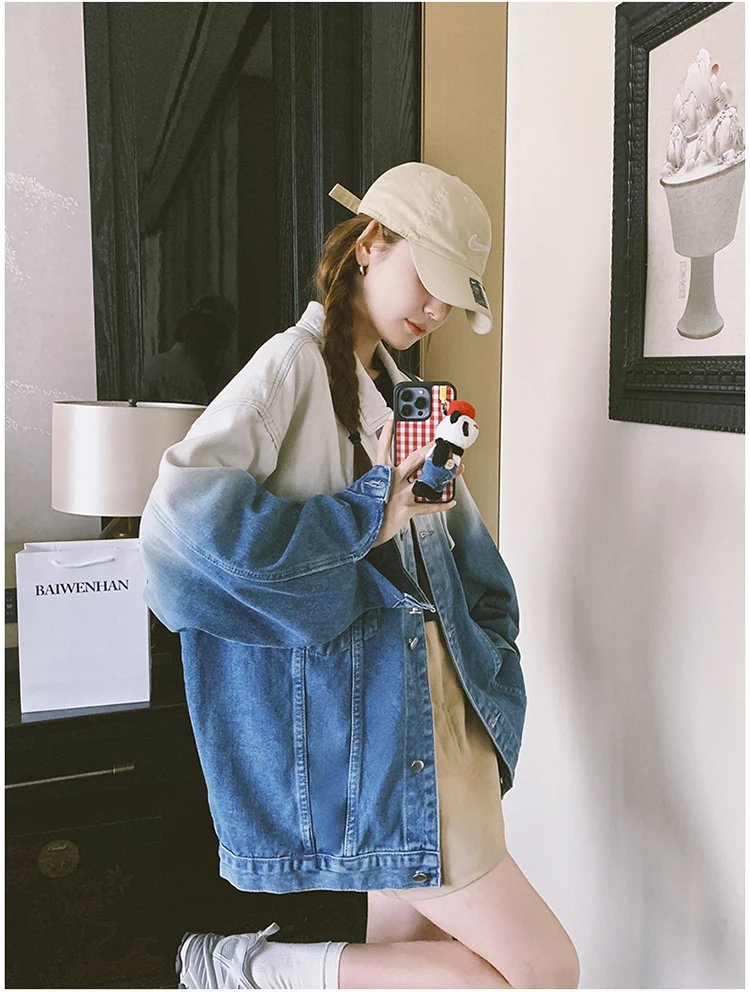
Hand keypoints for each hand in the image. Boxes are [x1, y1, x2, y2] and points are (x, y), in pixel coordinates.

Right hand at [372, 416, 462, 547]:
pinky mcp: (407, 510)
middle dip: (430, 449)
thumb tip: (394, 478)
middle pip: (414, 459)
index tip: (391, 418)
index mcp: (380, 474)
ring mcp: (400, 494)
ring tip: (458, 469)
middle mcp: (392, 480)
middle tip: (441, 441)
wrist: (356, 529)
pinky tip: (451, 502)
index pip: (383, 448)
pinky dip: (442, 505)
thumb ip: (380, 481)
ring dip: (445, 475)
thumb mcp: (367, 490)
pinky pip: (428, 506)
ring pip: (428, 480)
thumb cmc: (363, 510)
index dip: (387, 432)